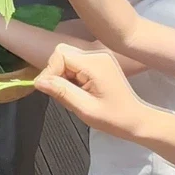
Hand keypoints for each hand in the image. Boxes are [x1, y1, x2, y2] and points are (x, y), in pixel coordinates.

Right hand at [33, 44, 152, 137]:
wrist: (136, 120)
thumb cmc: (114, 118)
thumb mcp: (84, 109)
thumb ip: (61, 92)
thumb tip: (38, 81)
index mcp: (95, 64)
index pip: (60, 55)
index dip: (50, 72)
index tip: (51, 91)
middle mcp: (97, 56)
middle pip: (62, 54)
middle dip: (56, 73)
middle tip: (63, 94)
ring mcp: (99, 58)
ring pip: (67, 59)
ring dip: (63, 76)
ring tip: (74, 94)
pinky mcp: (99, 64)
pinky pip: (75, 64)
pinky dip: (71, 77)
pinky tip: (80, 91)